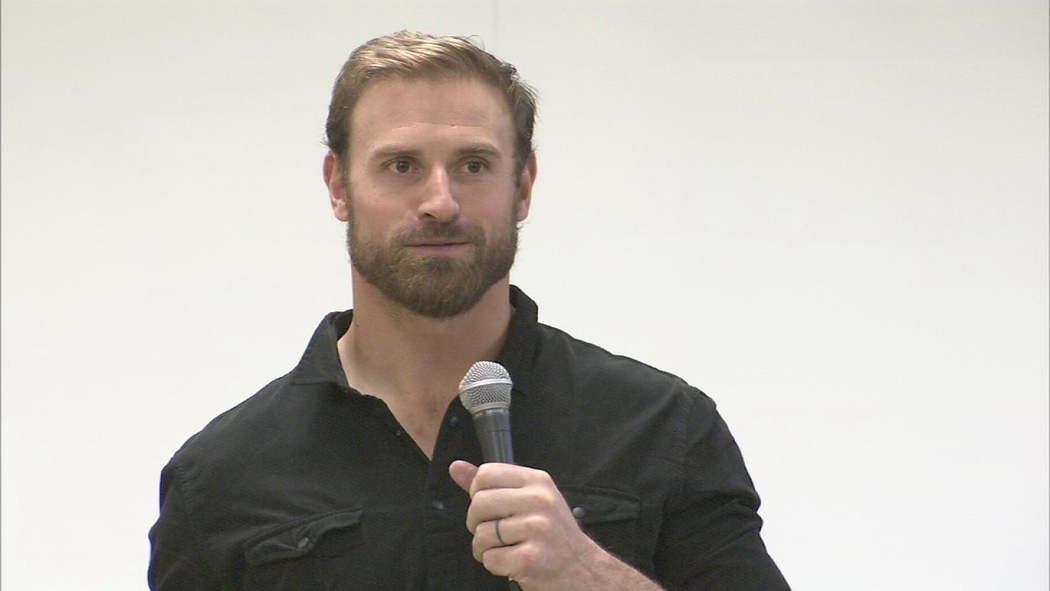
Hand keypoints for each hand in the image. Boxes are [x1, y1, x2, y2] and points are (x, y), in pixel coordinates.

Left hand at [448, 460, 661, 590]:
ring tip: (505, 550)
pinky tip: (512, 563)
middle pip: (479, 504)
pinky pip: (489, 559)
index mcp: (537, 481)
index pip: (486, 473)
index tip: (489, 507)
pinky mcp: (529, 558)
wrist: (583, 570)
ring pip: (480, 534)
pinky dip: (495, 565)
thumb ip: (492, 484)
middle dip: (476, 523)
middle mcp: (539, 501)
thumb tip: (456, 467)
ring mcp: (536, 530)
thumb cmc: (553, 534)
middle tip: (493, 533)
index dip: (478, 493)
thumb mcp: (530, 499)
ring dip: (485, 548)